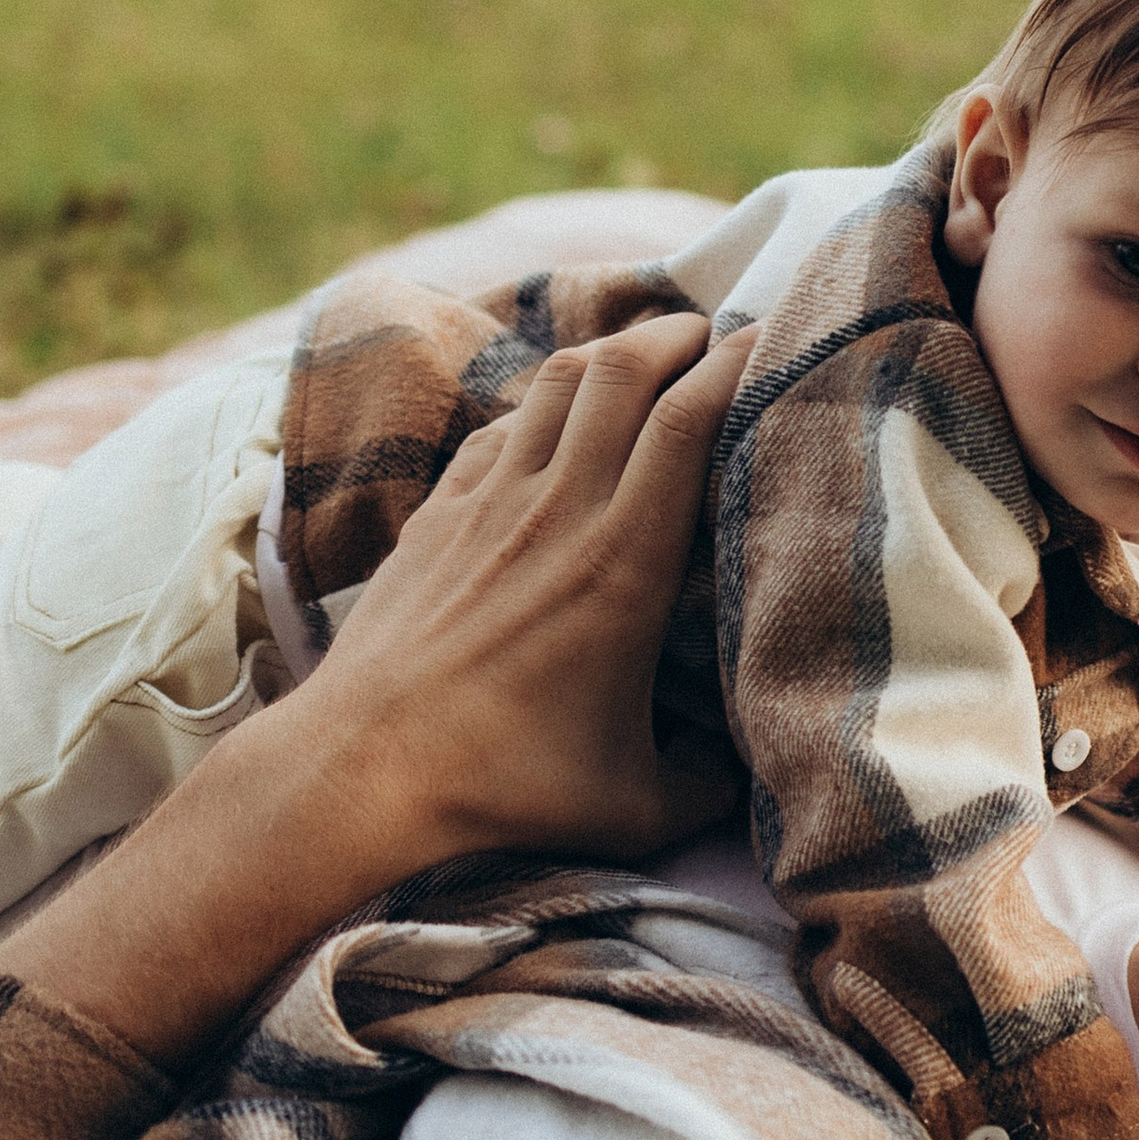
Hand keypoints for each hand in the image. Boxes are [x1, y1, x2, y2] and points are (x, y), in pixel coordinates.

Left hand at [0, 310, 759, 1082]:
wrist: (362, 770)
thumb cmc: (508, 790)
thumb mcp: (638, 806)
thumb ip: (709, 782)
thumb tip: (757, 776)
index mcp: (625, 562)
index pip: (689, 419)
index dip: (737, 364)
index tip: (776, 341)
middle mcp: (559, 510)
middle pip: (624, 368)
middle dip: (679, 333)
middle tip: (718, 333)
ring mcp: (490, 504)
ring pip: (557, 380)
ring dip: (611, 352)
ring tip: (647, 353)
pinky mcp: (438, 514)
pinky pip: (501, 426)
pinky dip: (543, 403)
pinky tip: (559, 421)